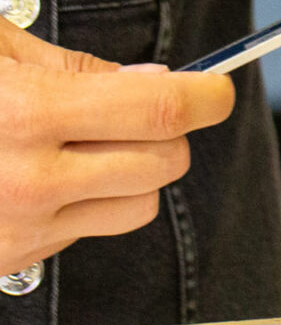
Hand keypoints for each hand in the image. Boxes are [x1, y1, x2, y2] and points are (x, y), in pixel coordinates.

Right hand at [0, 22, 233, 271]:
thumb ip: (72, 65)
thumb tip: (152, 81)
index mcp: (23, 113)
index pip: (160, 110)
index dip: (206, 96)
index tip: (215, 89)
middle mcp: (26, 180)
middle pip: (165, 162)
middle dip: (167, 132)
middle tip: (128, 110)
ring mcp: (20, 228)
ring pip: (140, 206)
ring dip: (130, 175)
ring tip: (76, 146)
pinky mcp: (13, 259)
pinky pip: (87, 233)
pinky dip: (82, 204)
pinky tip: (38, 177)